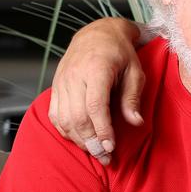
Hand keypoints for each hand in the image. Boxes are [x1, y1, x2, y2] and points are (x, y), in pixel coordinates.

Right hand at [49, 18, 145, 163]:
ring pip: (64, 119)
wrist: (97, 34)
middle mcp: (74, 76)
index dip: (102, 129)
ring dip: (79, 140)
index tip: (111, 147)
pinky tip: (80, 140)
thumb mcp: (135, 71)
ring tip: (95, 152)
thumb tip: (135, 122)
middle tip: (105, 157)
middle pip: (77, 116)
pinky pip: (55, 115)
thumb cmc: (120, 53)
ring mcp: (62, 82)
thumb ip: (133, 97)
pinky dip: (66, 131)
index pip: (95, 105)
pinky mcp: (55, 87)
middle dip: (91, 141)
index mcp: (96, 69)